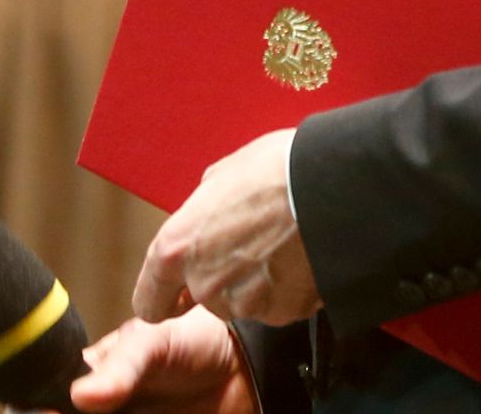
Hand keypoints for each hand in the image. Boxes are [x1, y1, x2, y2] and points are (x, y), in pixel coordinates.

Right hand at [11, 305, 255, 411]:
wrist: (245, 369)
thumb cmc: (197, 339)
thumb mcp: (158, 340)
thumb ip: (122, 366)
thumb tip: (81, 395)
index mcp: (92, 373)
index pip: (44, 396)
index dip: (35, 408)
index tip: (39, 412)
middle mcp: (99, 406)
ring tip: (117, 413)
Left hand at [134, 130, 321, 327]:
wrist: (332, 186)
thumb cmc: (278, 168)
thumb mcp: (225, 172)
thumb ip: (204, 204)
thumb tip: (208, 211)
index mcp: (180, 247)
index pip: (148, 302)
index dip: (162, 297)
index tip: (173, 294)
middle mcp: (205, 283)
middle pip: (205, 295)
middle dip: (224, 275)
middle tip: (252, 240)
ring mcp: (245, 303)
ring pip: (243, 300)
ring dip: (256, 282)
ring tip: (283, 243)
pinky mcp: (282, 313)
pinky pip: (278, 305)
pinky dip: (287, 288)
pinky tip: (301, 255)